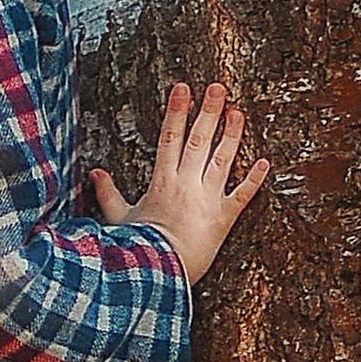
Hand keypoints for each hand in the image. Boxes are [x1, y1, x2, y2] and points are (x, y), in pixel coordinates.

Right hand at [91, 82, 269, 284]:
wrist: (158, 274)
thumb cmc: (137, 248)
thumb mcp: (119, 217)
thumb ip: (109, 193)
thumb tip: (95, 172)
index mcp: (162, 181)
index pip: (169, 137)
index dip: (176, 111)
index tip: (183, 88)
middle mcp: (186, 184)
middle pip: (198, 141)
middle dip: (208, 112)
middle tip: (218, 87)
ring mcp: (207, 200)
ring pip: (222, 160)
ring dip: (232, 135)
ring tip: (239, 112)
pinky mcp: (223, 219)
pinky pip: (242, 196)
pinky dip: (255, 180)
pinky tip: (265, 162)